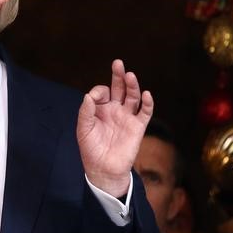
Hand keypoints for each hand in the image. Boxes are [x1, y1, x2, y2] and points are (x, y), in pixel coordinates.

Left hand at [76, 59, 153, 196]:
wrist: (103, 169)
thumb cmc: (91, 149)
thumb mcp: (83, 129)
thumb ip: (86, 112)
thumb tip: (88, 96)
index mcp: (101, 108)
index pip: (102, 91)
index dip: (99, 91)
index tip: (94, 98)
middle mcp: (115, 109)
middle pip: (119, 88)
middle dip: (118, 75)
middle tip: (118, 63)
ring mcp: (127, 117)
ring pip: (132, 96)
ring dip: (132, 85)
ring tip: (130, 75)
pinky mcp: (137, 127)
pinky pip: (145, 112)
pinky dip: (148, 103)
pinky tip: (146, 94)